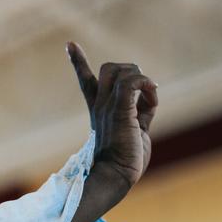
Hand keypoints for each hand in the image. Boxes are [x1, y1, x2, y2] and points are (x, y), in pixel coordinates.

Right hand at [66, 41, 157, 192]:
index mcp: (98, 111)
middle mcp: (100, 106)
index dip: (78, 62)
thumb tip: (150, 93)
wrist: (113, 176)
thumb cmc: (124, 161)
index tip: (70, 45)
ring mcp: (108, 108)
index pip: (86, 81)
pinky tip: (151, 98)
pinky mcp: (119, 111)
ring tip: (149, 100)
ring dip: (142, 80)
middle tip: (142, 93)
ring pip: (123, 71)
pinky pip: (133, 82)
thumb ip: (140, 110)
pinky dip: (147, 85)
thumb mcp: (133, 130)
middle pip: (109, 69)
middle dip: (130, 71)